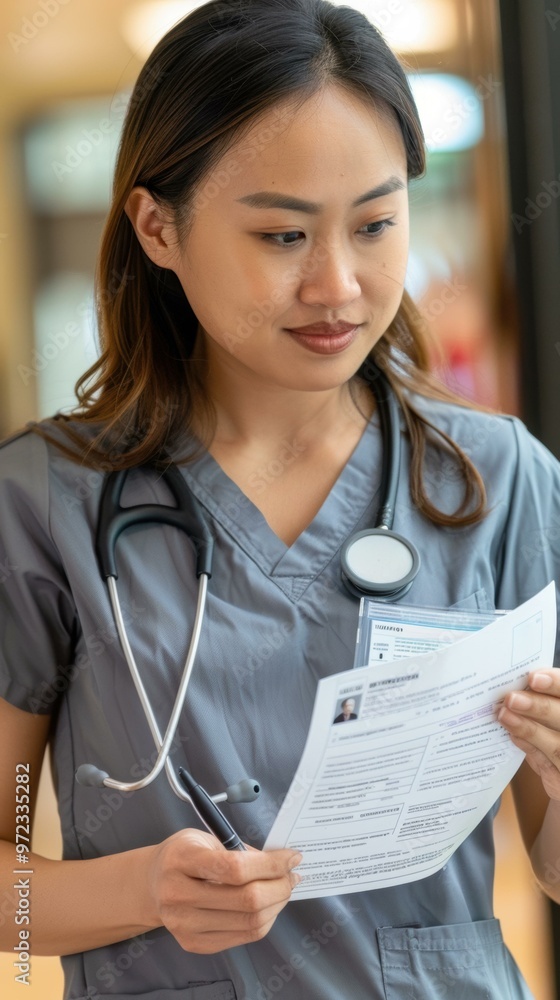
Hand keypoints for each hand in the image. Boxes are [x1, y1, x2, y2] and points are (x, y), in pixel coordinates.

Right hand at [147, 828, 301, 952]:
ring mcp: (184, 925)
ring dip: (276, 904)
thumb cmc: (184, 855)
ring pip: (249, 922)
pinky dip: (265, 920)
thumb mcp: (205, 838)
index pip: (235, 868)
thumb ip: (239, 850)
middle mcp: (178, 896)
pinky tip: (268, 904)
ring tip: (283, 888)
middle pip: (246, 899)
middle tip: (291, 874)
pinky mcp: (193, 944)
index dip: (270, 865)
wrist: (153, 884)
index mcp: (181, 860)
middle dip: (279, 886)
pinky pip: (243, 936)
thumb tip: (280, 862)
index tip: (291, 857)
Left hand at [498, 669, 559, 800]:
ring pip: (555, 745)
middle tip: (512, 698)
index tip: (534, 678)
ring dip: (528, 728)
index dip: (556, 684)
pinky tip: (512, 735)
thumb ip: (541, 702)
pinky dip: (528, 747)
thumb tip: (515, 688)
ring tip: (505, 715)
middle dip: (538, 706)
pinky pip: (546, 764)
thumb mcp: (552, 712)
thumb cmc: (554, 734)